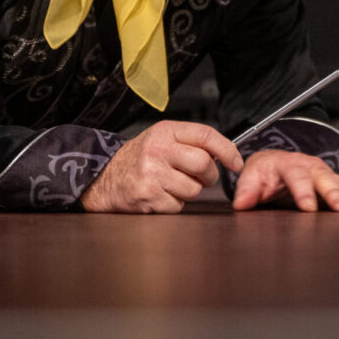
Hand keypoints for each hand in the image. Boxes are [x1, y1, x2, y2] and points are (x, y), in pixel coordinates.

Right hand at [81, 120, 243, 213]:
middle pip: (204, 164)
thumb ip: (190, 143)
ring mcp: (153, 174)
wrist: (103, 179)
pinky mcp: (149, 196)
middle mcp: (158, 150)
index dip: (227, 150)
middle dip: (209, 176)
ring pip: (194, 189)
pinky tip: (160, 195)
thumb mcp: (161, 140)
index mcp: (164, 132)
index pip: (206, 135)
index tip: (236, 162)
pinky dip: (173, 204)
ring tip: (171, 185)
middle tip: (200, 177)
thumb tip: (225, 155)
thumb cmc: (137, 160)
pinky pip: (178, 205)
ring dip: (189, 191)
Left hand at [231, 149, 338, 211]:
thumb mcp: (251, 177)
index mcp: (288, 164)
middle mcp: (309, 166)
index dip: (303, 192)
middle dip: (333, 194)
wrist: (275, 162)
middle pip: (323, 178)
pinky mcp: (333, 182)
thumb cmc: (264, 172)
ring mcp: (323, 173)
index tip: (307, 208)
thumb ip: (247, 190)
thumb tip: (241, 204)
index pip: (296, 176)